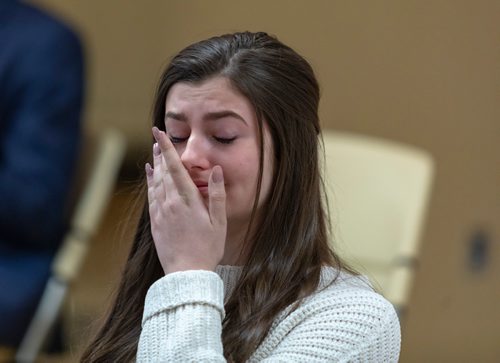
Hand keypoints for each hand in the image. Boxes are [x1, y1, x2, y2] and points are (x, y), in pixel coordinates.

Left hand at [146, 127, 226, 273]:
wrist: (186, 274)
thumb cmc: (207, 249)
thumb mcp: (220, 223)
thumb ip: (217, 195)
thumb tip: (217, 171)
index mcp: (188, 202)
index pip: (176, 168)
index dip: (168, 149)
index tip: (160, 133)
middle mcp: (171, 204)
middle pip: (164, 172)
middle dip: (161, 153)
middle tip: (158, 137)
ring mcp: (161, 213)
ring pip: (156, 182)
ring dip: (155, 165)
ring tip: (155, 151)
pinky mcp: (155, 222)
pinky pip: (151, 196)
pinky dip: (150, 182)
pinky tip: (150, 174)